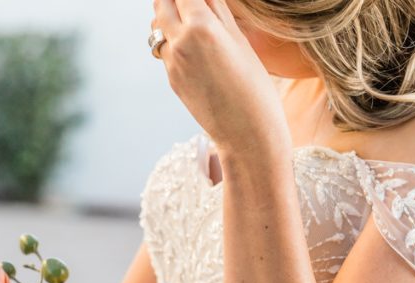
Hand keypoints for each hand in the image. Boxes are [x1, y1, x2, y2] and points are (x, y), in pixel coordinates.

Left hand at [151, 0, 288, 158]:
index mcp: (201, 25)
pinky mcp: (172, 81)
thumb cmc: (255, 90)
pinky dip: (174, 43)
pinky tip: (196, 51)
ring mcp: (172, 63)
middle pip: (162, 2)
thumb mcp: (241, 42)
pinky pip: (166, 51)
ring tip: (191, 23)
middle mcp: (180, 41)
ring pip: (159, 27)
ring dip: (170, 19)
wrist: (247, 137)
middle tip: (190, 3)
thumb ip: (218, 11)